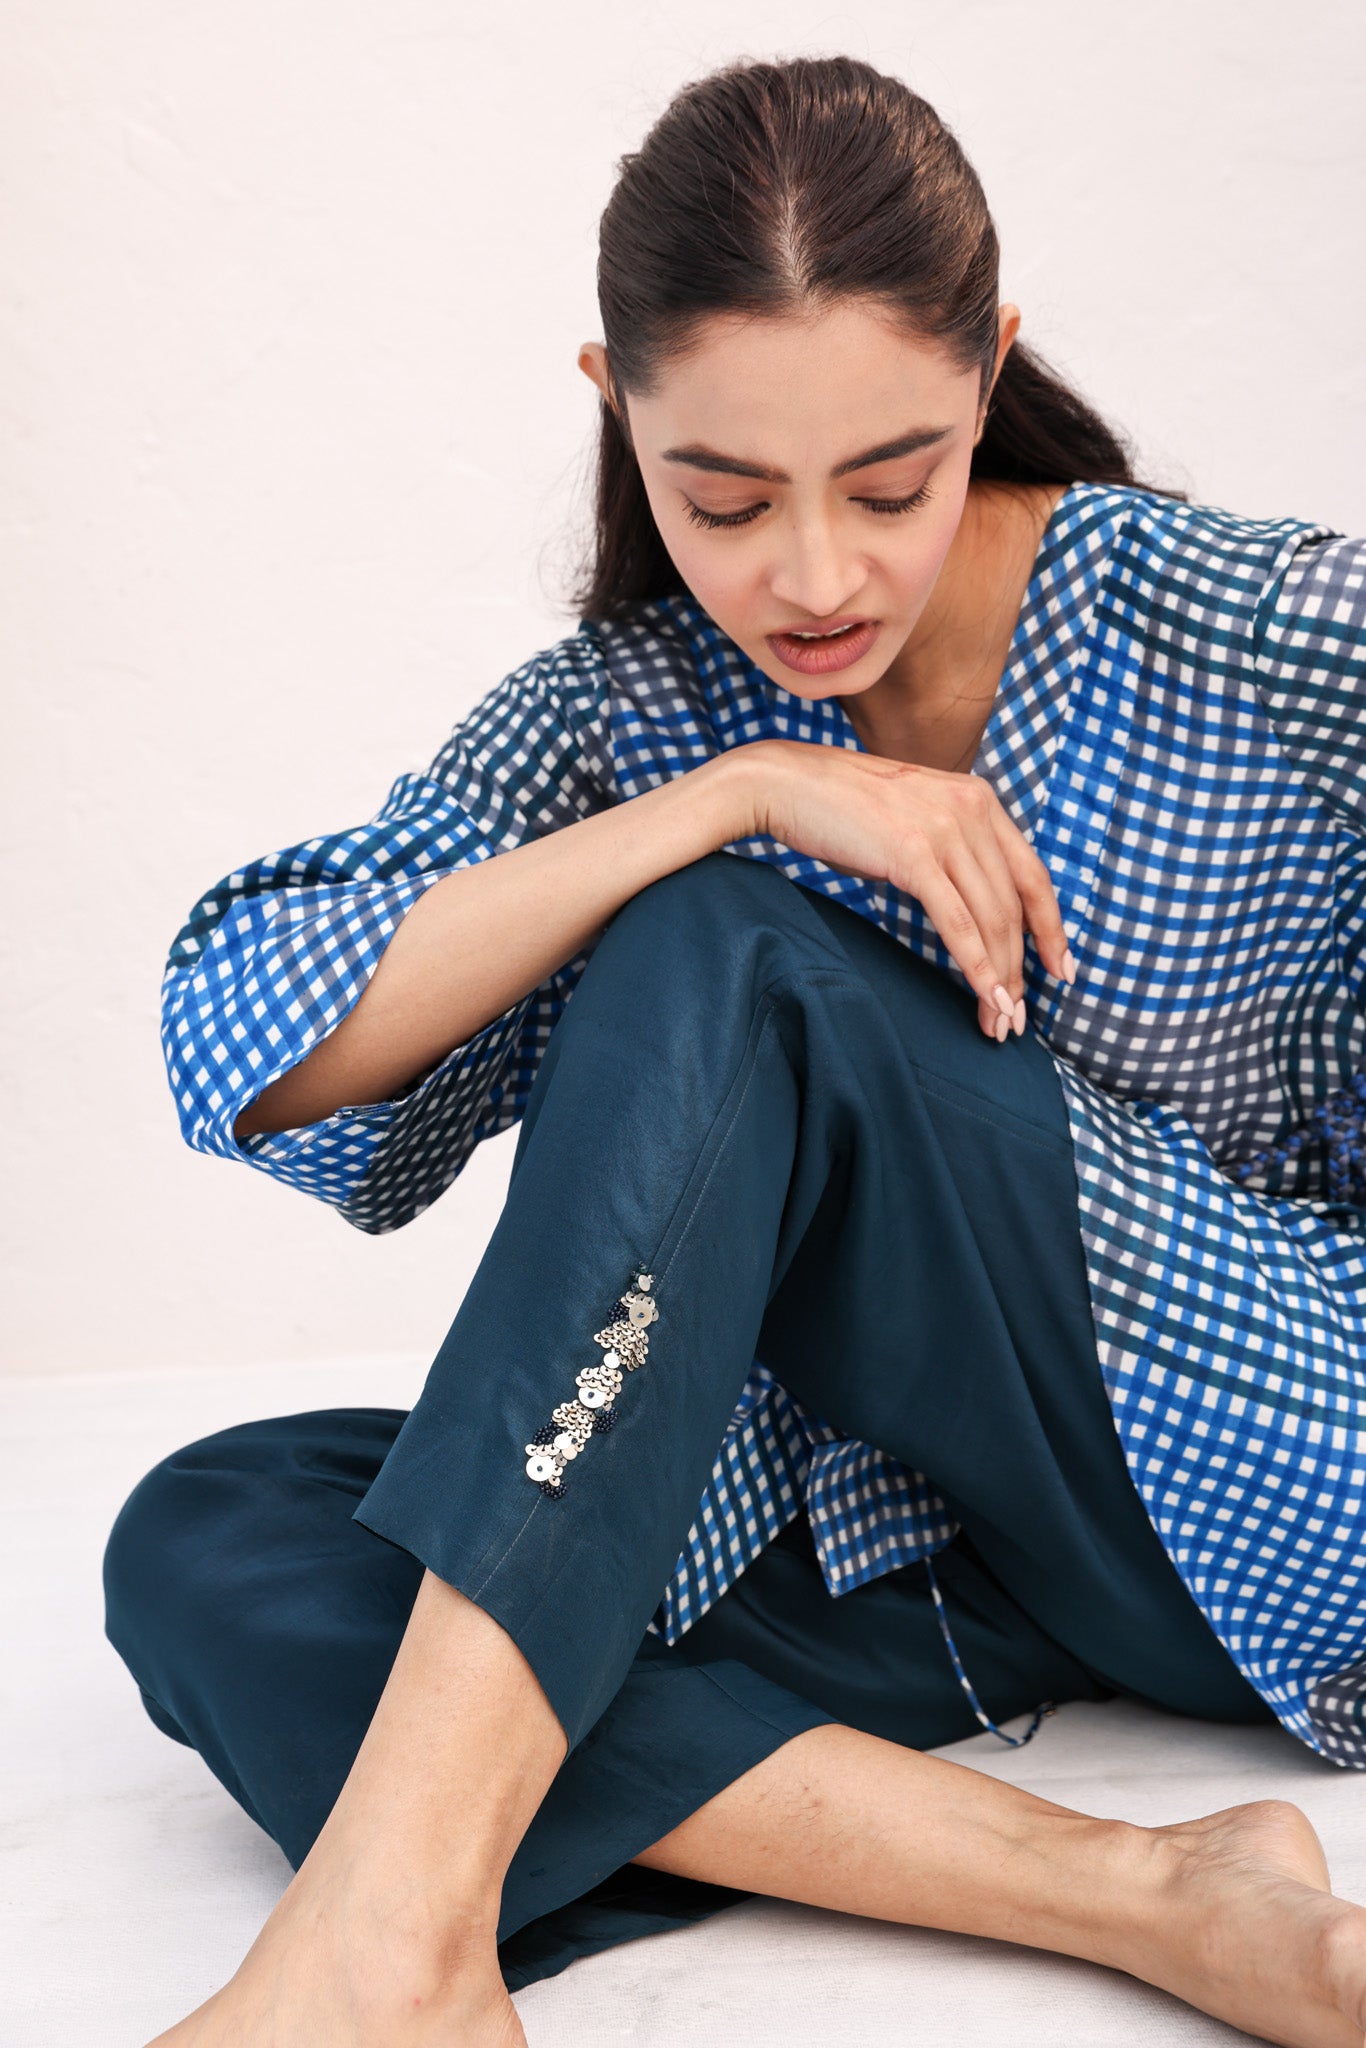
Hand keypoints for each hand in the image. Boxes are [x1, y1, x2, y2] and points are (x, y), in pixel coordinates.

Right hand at [739, 738, 1075, 1039]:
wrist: (786, 782)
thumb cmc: (840, 809)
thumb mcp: (913, 818)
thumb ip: (948, 850)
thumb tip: (968, 908)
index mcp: (978, 799)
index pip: (1032, 873)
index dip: (1051, 927)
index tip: (1060, 969)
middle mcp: (972, 810)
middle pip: (1014, 905)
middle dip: (1022, 969)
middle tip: (1017, 1017)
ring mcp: (944, 830)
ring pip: (991, 919)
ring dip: (1000, 978)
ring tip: (999, 1021)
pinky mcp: (914, 853)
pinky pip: (957, 922)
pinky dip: (976, 966)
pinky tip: (984, 996)